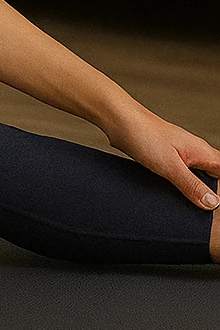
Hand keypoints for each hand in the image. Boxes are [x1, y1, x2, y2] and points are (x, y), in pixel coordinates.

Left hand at [102, 106, 219, 210]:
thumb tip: (213, 203)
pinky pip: (181, 174)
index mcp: (202, 151)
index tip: (217, 205)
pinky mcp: (165, 157)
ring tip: (191, 205)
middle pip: (214, 176)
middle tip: (205, 210)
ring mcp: (180, 153)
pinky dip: (182, 185)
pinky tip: (174, 194)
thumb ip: (192, 185)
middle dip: (212, 192)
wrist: (119, 120)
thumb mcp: (171, 166)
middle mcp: (194, 151)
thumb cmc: (144, 135)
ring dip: (196, 189)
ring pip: (197, 175)